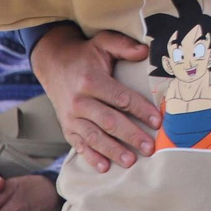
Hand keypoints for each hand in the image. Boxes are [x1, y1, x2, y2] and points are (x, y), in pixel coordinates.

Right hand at [31, 26, 160, 171]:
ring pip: (94, 136)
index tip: (157, 121)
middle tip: (149, 148)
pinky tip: (104, 167)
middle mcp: (79, 101)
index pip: (120, 98)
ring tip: (131, 161)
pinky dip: (90, 157)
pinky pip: (79, 145)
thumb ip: (124, 45)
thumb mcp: (103, 43)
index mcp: (91, 80)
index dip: (140, 110)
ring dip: (113, 150)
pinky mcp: (66, 127)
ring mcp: (71, 117)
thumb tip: (146, 50)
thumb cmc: (85, 55)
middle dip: (130, 136)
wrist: (53, 64)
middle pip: (109, 121)